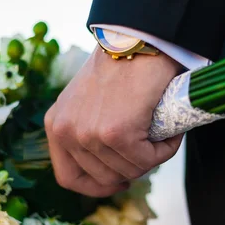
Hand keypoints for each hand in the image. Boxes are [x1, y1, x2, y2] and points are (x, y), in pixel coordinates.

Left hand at [44, 45, 183, 196]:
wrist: (137, 38)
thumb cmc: (120, 67)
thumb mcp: (87, 103)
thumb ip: (87, 131)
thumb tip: (110, 172)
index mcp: (56, 124)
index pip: (68, 177)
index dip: (96, 186)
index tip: (118, 181)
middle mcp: (65, 131)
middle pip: (102, 179)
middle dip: (130, 169)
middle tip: (147, 149)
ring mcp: (89, 134)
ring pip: (128, 171)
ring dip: (151, 157)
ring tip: (160, 132)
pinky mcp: (116, 133)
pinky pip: (148, 160)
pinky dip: (165, 149)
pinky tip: (169, 131)